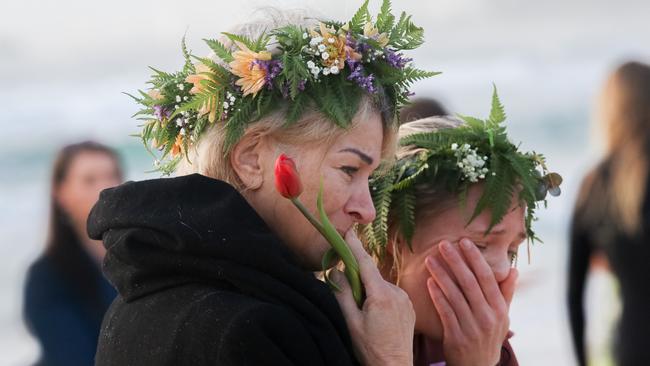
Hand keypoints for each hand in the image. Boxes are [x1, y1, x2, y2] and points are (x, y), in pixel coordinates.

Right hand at [331, 229, 414, 365]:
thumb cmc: (370, 349)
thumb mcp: (351, 322)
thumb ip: (342, 294)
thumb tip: (335, 271)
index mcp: (381, 295)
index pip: (365, 263)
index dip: (354, 246)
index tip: (347, 232)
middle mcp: (397, 293)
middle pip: (371, 275)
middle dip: (358, 279)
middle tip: (349, 298)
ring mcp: (405, 299)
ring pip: (381, 285)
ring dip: (370, 291)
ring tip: (366, 315)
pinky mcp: (409, 306)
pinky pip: (390, 294)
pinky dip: (380, 298)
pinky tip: (377, 317)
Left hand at [425, 239, 517, 365]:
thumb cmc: (489, 337)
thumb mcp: (503, 317)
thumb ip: (506, 293)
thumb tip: (514, 271)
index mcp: (500, 309)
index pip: (487, 278)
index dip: (475, 259)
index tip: (464, 242)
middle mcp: (487, 317)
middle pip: (469, 283)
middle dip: (456, 261)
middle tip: (443, 244)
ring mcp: (472, 328)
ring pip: (455, 295)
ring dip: (441, 275)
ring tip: (430, 259)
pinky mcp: (456, 337)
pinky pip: (445, 312)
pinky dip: (437, 296)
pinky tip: (429, 282)